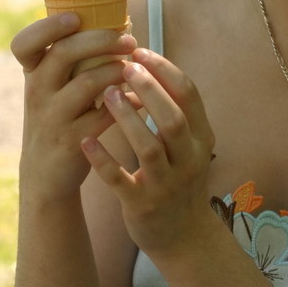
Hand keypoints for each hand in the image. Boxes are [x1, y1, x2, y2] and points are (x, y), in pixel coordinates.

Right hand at [10, 14, 137, 199]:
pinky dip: (129, 102)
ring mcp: (52, 117)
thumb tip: (119, 22)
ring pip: (88, 83)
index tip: (76, 17)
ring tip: (136, 69)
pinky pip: (105, 115)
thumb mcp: (54, 87)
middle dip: (102, 40)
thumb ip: (73, 59)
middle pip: (65, 53)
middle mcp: (37, 91)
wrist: (46, 172)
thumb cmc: (59, 116)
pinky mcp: (71, 141)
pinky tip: (142, 98)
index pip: (25, 43)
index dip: (48, 26)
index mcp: (33, 73)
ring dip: (119, 71)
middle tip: (129, 40)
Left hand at [80, 48, 214, 257]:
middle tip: (124, 66)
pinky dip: (103, 159)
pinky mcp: (143, 204)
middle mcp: (190, 160)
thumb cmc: (179, 178)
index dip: (166, 70)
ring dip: (128, 118)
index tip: (141, 51)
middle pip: (173, 118)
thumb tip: (150, 64)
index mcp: (202, 139)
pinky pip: (121, 179)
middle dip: (150, 89)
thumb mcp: (189, 145)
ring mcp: (167, 184)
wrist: (182, 235)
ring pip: (149, 147)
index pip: (189, 95)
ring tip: (107, 94)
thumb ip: (176, 111)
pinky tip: (86, 141)